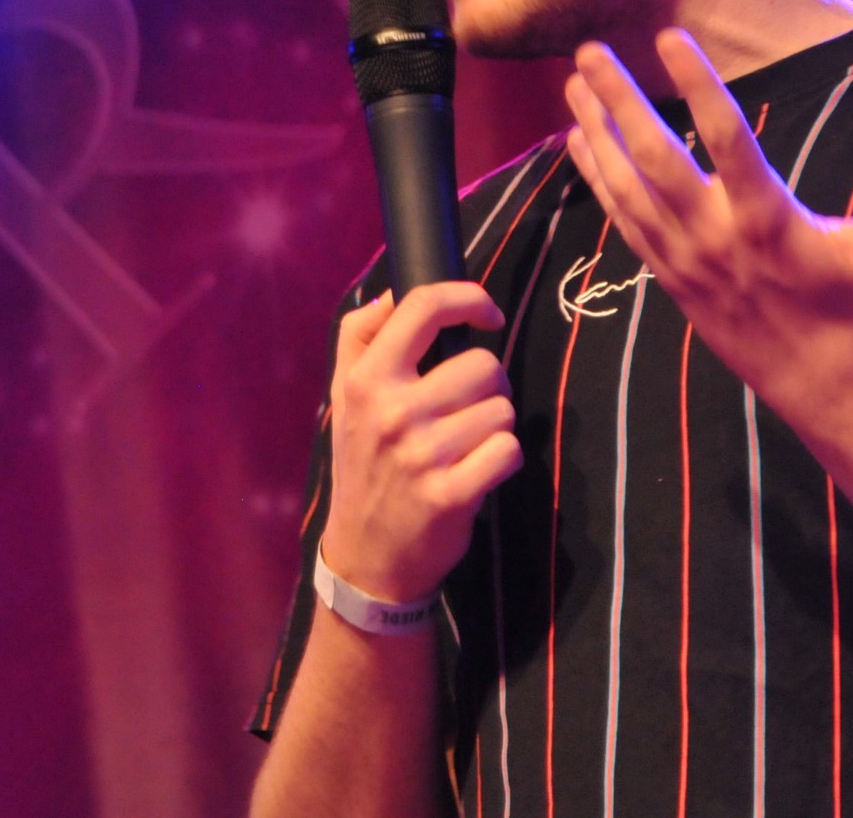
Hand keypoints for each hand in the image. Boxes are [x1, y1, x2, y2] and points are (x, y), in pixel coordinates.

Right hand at [318, 281, 521, 606]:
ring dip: (495, 426)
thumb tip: (389, 295)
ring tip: (467, 446)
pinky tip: (478, 472)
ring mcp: (422, 455)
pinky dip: (503, 459)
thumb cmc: (362, 466)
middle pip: (483, 364)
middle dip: (488, 386)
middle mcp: (392, 412)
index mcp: (366, 380)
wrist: (364, 557)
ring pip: (502, 408)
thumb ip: (360, 339)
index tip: (487, 314)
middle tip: (467, 410)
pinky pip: (508, 449)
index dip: (468, 297)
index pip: (423, 306)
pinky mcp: (451, 494)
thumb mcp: (344, 399)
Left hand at [561, 29, 852, 413]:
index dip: (697, 84)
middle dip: (620, 100)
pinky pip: (621, 218)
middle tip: (590, 50)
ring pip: (626, 186)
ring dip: (597, 132)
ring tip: (572, 83)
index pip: (726, 136)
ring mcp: (683, 256)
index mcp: (765, 217)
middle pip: (655, 156)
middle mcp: (714, 234)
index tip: (669, 36)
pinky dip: (597, 177)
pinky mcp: (667, 274)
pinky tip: (579, 140)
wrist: (817, 378)